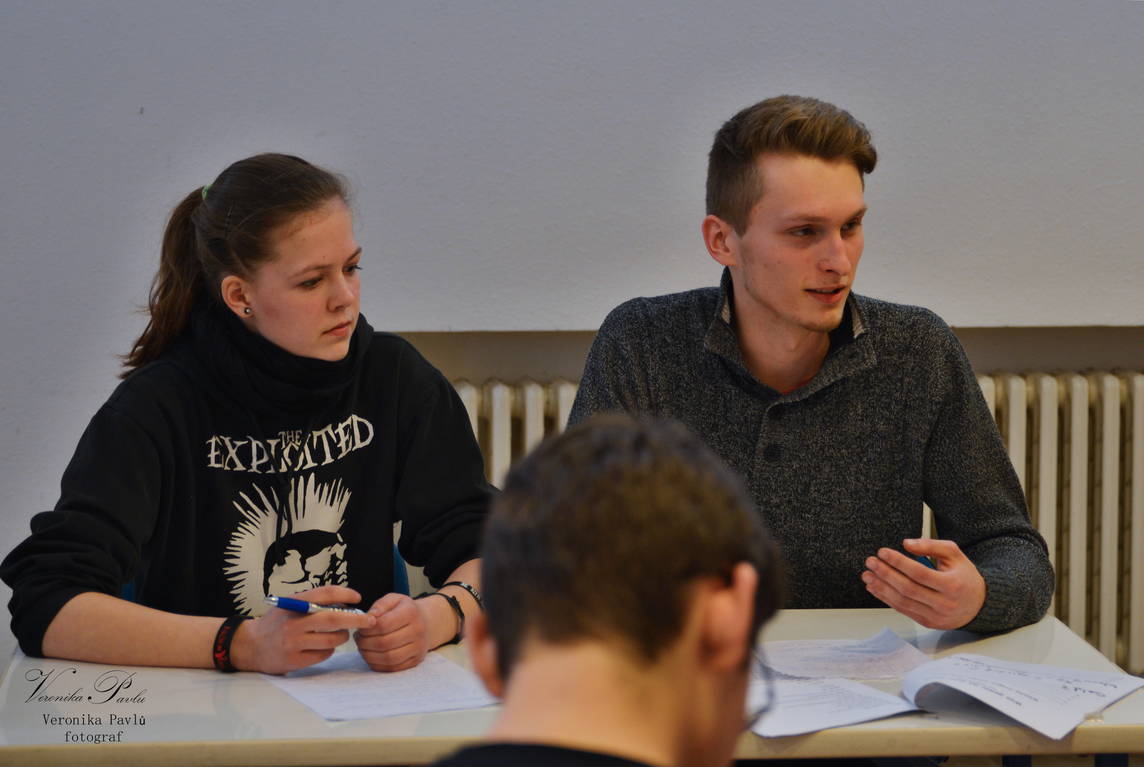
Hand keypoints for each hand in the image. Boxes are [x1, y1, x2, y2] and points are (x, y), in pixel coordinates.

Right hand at [233, 585, 375, 674]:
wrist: (251, 646)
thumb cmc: (277, 623)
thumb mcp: (289, 605)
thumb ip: (313, 602)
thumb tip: (346, 602)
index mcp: (294, 603)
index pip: (325, 593)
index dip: (345, 594)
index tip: (358, 598)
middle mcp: (294, 622)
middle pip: (333, 618)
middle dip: (356, 619)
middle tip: (370, 620)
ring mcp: (294, 642)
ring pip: (332, 639)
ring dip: (342, 637)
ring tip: (338, 635)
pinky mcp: (295, 660)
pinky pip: (324, 654)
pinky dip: (329, 650)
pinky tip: (321, 647)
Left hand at [354, 593, 432, 671]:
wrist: (426, 622)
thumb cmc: (404, 610)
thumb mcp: (394, 600)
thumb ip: (379, 606)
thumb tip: (368, 618)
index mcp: (411, 612)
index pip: (383, 624)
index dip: (367, 629)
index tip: (360, 628)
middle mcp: (418, 630)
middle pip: (385, 643)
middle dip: (365, 643)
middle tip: (358, 639)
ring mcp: (418, 647)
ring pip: (389, 658)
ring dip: (369, 656)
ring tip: (363, 648)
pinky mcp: (416, 661)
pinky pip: (393, 668)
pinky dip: (378, 664)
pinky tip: (372, 656)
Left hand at [861, 538, 985, 629]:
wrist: (978, 604)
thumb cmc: (964, 576)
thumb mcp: (954, 555)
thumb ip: (931, 545)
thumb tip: (906, 544)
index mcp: (953, 585)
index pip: (920, 573)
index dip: (899, 562)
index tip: (883, 552)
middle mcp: (944, 603)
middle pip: (908, 589)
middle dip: (885, 574)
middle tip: (870, 562)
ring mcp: (935, 616)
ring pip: (902, 602)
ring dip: (881, 588)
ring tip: (868, 575)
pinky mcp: (927, 622)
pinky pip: (903, 610)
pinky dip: (886, 599)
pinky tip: (875, 587)